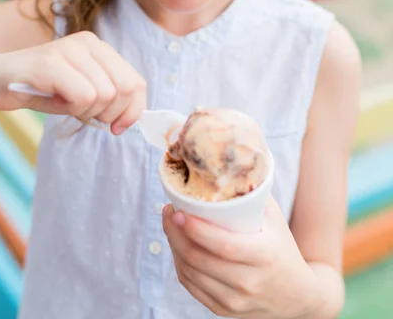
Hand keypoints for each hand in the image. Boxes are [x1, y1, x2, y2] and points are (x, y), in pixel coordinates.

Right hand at [0, 31, 145, 134]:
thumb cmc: (39, 88)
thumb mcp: (80, 91)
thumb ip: (107, 97)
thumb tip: (129, 119)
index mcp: (99, 47)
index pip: (135, 81)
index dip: (132, 110)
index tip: (118, 126)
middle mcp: (87, 42)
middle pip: (125, 88)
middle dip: (110, 113)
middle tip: (87, 115)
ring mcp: (69, 49)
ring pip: (105, 94)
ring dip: (86, 111)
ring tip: (65, 104)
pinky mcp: (51, 62)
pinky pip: (83, 96)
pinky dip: (73, 109)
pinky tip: (56, 102)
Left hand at [163, 197, 319, 317]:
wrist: (298, 297)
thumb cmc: (283, 249)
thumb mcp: (276, 220)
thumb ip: (253, 193)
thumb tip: (228, 163)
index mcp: (264, 255)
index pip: (223, 246)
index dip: (196, 229)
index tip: (178, 210)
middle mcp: (248, 282)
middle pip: (200, 259)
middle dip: (175, 233)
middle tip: (168, 211)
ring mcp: (235, 301)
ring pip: (191, 273)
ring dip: (173, 246)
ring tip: (170, 224)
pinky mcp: (224, 311)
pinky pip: (192, 287)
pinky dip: (180, 265)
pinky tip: (177, 246)